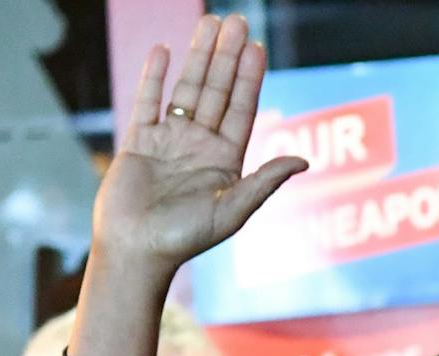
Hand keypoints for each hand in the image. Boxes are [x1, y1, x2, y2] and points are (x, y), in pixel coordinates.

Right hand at [92, 14, 305, 276]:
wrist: (136, 250)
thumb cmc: (185, 239)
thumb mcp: (232, 210)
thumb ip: (264, 182)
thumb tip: (302, 161)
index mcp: (225, 162)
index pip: (240, 110)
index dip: (248, 78)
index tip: (256, 46)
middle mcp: (200, 147)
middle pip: (216, 91)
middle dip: (226, 56)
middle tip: (236, 20)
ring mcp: (169, 141)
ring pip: (186, 90)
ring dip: (197, 56)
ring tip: (207, 22)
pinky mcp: (139, 142)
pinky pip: (148, 101)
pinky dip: (155, 76)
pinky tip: (164, 51)